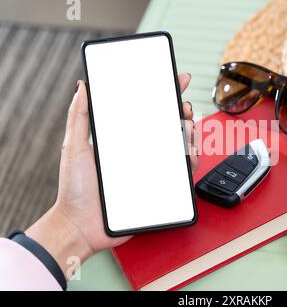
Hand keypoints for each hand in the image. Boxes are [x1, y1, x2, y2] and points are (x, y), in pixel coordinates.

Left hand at [26, 74, 196, 277]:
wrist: (82, 226)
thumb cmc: (74, 190)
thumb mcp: (74, 148)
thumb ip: (79, 117)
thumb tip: (82, 86)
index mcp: (123, 140)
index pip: (147, 112)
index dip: (163, 94)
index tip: (175, 80)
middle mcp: (140, 152)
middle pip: (169, 127)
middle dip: (183, 113)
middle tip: (185, 107)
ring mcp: (151, 169)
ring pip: (180, 147)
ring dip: (190, 134)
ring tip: (188, 126)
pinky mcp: (160, 188)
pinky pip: (182, 173)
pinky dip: (191, 160)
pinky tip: (188, 153)